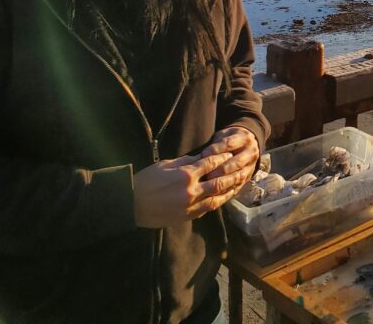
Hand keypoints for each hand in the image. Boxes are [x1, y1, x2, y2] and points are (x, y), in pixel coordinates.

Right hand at [133, 148, 249, 228]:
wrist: (130, 204)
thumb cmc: (145, 181)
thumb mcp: (165, 165)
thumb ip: (186, 161)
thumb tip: (201, 158)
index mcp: (185, 174)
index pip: (210, 164)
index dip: (221, 158)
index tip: (229, 154)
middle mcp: (190, 190)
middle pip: (218, 182)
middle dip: (232, 176)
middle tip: (241, 170)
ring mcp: (189, 206)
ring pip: (215, 199)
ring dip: (228, 192)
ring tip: (238, 186)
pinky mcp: (185, 217)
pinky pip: (205, 210)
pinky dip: (215, 203)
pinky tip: (222, 199)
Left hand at [198, 126, 259, 198]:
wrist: (247, 145)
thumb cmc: (229, 139)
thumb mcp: (224, 135)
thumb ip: (216, 143)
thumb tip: (202, 156)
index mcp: (245, 139)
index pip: (229, 144)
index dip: (216, 150)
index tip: (203, 155)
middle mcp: (251, 153)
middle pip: (236, 162)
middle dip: (221, 169)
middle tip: (206, 174)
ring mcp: (251, 166)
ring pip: (239, 176)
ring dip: (224, 182)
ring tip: (209, 186)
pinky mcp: (248, 178)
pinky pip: (238, 186)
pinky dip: (227, 191)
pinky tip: (215, 194)